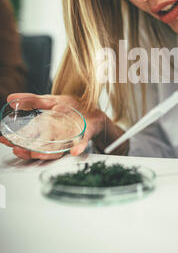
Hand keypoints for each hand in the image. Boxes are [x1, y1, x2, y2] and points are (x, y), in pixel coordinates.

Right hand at [0, 93, 128, 159]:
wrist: (93, 110)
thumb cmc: (72, 108)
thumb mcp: (50, 101)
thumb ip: (31, 101)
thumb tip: (11, 99)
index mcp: (46, 131)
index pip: (27, 139)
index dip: (14, 140)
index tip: (4, 139)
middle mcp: (55, 139)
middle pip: (38, 149)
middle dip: (27, 151)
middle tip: (17, 149)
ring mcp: (69, 139)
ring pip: (56, 151)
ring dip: (47, 154)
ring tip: (38, 154)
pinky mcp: (84, 137)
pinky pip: (81, 144)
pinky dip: (77, 148)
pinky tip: (74, 151)